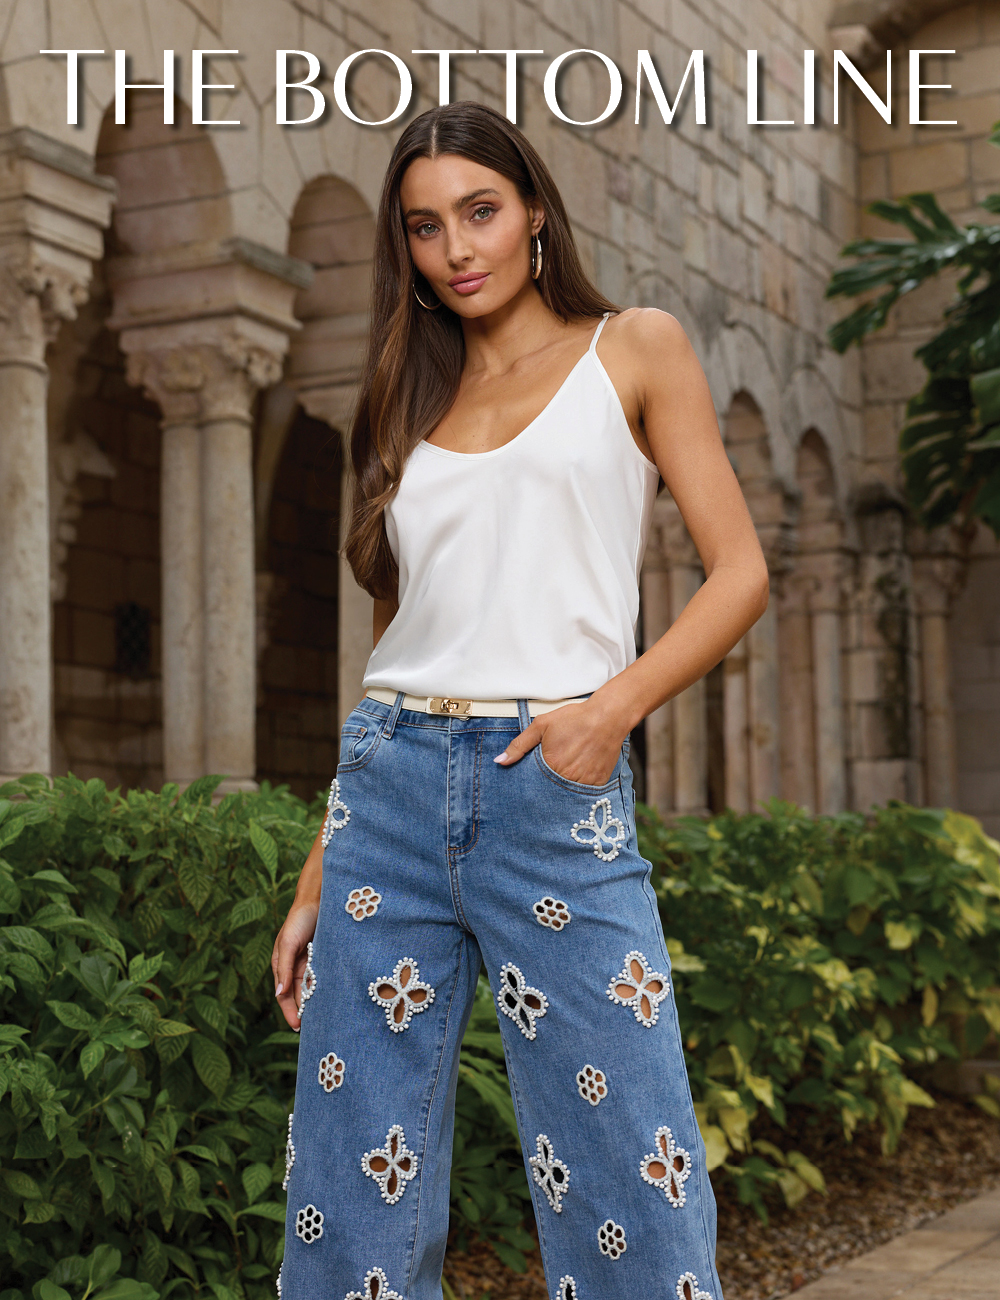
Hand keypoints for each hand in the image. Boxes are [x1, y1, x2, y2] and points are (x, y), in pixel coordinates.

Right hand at [271, 899, 318, 1030]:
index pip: (284, 995)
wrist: (320, 898)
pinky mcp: (326, 958)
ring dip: (318, 1003)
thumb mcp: (288, 943)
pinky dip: (328, 989)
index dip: (290, 1012)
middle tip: (315, 1030)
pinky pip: (326, 978)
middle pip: (300, 996)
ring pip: (314, 989)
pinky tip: (336, 999)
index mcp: (282, 965)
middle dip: (305, 1012)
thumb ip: (283, 968)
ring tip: (326, 1020)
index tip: (298, 1027)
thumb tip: (279, 993)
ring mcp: (311, 963)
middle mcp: (296, 967)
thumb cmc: (299, 919)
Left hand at [493, 700, 626, 785]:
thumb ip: (519, 745)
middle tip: (550, 776)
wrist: (607, 717)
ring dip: (563, 788)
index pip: (534, 784)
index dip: (531, 783)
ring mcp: (584, 782)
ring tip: (567, 771)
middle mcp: (567, 777)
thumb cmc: (575, 719)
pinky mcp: (598, 783)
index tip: (532, 782)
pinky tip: (579, 773)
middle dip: (547, 787)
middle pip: (550, 791)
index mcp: (550, 764)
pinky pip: (585, 793)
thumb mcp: (541, 726)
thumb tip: (500, 761)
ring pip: (567, 793)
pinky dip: (579, 787)